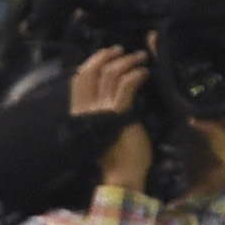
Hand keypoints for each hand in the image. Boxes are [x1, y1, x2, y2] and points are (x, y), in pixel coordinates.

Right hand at [65, 44, 154, 189]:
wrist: (122, 174)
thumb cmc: (117, 151)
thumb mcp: (104, 126)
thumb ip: (102, 107)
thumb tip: (111, 87)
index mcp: (79, 112)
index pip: (79, 80)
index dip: (93, 62)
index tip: (108, 53)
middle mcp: (85, 110)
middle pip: (93, 73)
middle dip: (110, 57)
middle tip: (125, 51)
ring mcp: (100, 111)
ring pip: (111, 75)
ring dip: (128, 62)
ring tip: (142, 58)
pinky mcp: (118, 114)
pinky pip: (127, 86)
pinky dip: (137, 74)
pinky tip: (145, 73)